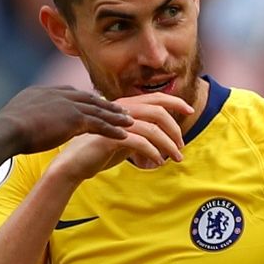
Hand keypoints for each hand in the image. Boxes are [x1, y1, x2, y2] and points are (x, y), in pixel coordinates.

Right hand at [0, 86, 131, 152]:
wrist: (6, 130)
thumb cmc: (4, 130)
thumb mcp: (14, 116)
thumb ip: (24, 115)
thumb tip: (18, 121)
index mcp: (44, 92)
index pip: (69, 93)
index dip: (84, 99)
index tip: (95, 103)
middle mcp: (59, 95)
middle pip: (88, 98)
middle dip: (105, 104)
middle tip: (120, 108)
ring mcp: (68, 105)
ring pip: (98, 110)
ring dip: (115, 116)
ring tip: (130, 121)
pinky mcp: (74, 119)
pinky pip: (99, 124)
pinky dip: (113, 129)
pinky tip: (125, 135)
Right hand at [48, 91, 190, 176]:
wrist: (73, 165)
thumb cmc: (98, 154)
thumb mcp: (124, 142)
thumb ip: (141, 138)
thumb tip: (164, 147)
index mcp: (124, 107)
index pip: (155, 98)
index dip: (175, 101)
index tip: (189, 109)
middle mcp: (120, 111)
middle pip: (157, 110)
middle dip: (174, 128)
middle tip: (181, 146)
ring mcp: (114, 123)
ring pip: (152, 128)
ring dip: (168, 144)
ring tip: (176, 158)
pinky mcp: (109, 138)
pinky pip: (140, 143)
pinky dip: (153, 152)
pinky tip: (157, 163)